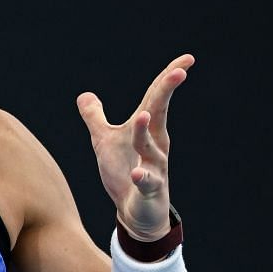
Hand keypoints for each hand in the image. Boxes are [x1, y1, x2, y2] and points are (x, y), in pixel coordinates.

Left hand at [76, 53, 193, 239]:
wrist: (137, 212)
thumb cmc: (124, 172)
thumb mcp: (104, 142)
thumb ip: (95, 119)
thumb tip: (85, 95)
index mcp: (147, 129)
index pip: (156, 99)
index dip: (168, 78)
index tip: (187, 59)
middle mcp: (155, 144)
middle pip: (159, 114)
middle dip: (166, 93)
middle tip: (177, 72)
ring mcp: (155, 166)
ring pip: (151, 147)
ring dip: (144, 132)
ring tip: (140, 116)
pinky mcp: (149, 189)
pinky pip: (147, 181)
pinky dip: (142, 176)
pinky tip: (136, 173)